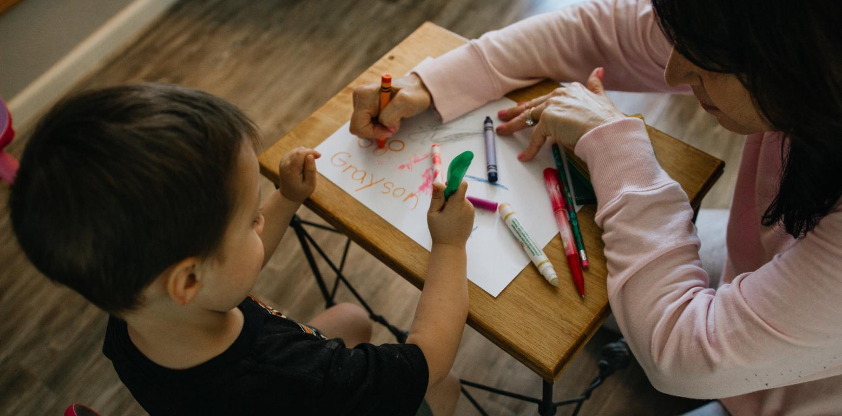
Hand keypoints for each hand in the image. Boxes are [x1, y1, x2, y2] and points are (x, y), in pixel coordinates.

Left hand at [278, 147, 320, 202]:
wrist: (288, 195)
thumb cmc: (301, 191)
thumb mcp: (310, 184)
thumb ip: (311, 170)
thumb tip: (311, 156)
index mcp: (291, 170)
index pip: (300, 153)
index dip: (311, 152)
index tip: (319, 156)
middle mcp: (285, 164)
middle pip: (299, 151)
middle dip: (309, 153)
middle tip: (314, 165)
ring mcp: (283, 161)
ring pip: (297, 150)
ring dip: (305, 155)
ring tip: (307, 167)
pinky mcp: (284, 159)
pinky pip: (295, 152)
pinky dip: (301, 156)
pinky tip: (303, 165)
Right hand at [350, 74, 431, 138]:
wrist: (417, 89)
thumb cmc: (414, 94)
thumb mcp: (407, 102)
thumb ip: (392, 115)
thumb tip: (385, 127)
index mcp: (364, 94)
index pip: (359, 125)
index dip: (374, 132)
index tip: (391, 129)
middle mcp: (359, 96)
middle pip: (358, 127)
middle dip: (376, 130)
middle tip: (393, 124)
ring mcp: (360, 101)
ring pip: (362, 127)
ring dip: (378, 128)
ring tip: (392, 118)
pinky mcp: (364, 106)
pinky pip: (366, 124)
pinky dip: (378, 125)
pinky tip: (388, 117)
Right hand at [427, 181, 474, 246]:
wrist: (451, 247)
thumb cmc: (439, 230)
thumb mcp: (433, 213)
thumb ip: (437, 197)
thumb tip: (437, 182)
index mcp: (457, 204)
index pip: (461, 184)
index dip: (454, 182)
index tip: (445, 187)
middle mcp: (467, 205)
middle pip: (459, 192)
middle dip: (450, 195)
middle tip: (441, 207)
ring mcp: (471, 211)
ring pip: (460, 199)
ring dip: (453, 203)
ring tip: (445, 216)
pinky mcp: (471, 216)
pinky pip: (463, 206)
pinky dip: (457, 208)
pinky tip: (451, 219)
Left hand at [496, 67, 626, 160]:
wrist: (608, 132)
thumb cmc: (608, 122)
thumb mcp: (602, 99)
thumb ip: (596, 86)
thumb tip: (598, 71)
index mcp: (571, 90)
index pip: (546, 98)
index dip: (533, 104)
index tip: (523, 107)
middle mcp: (560, 94)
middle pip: (532, 106)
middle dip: (515, 111)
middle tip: (502, 115)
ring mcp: (552, 106)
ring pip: (527, 117)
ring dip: (512, 125)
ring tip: (502, 131)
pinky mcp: (548, 120)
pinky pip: (535, 137)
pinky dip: (530, 149)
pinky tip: (525, 156)